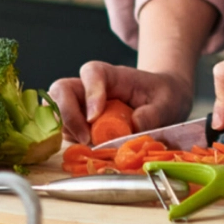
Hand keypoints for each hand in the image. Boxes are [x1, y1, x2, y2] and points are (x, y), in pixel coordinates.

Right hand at [49, 62, 193, 144]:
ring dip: (67, 130)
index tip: (95, 117)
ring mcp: (81, 106)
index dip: (90, 92)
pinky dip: (69, 141)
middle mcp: (90, 88)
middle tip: (86, 138)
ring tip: (88, 146)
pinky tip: (86, 149)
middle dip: (67, 114)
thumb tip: (134, 126)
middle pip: (62, 89)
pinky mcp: (80, 124)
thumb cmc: (163, 95)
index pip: (92, 73)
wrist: (162, 101)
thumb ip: (153, 114)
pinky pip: (64, 130)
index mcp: (112, 75)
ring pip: (56, 111)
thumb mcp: (166, 102)